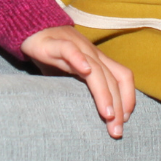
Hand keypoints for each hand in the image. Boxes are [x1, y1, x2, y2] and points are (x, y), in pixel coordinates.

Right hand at [20, 25, 135, 137]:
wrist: (31, 28)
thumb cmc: (53, 55)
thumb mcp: (70, 75)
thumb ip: (81, 89)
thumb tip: (89, 116)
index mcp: (98, 60)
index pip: (123, 77)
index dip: (128, 98)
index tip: (124, 121)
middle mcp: (91, 53)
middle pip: (112, 78)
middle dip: (118, 106)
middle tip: (116, 131)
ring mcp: (76, 47)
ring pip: (96, 69)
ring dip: (104, 93)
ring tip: (107, 115)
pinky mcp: (55, 43)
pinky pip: (69, 50)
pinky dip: (78, 59)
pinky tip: (84, 71)